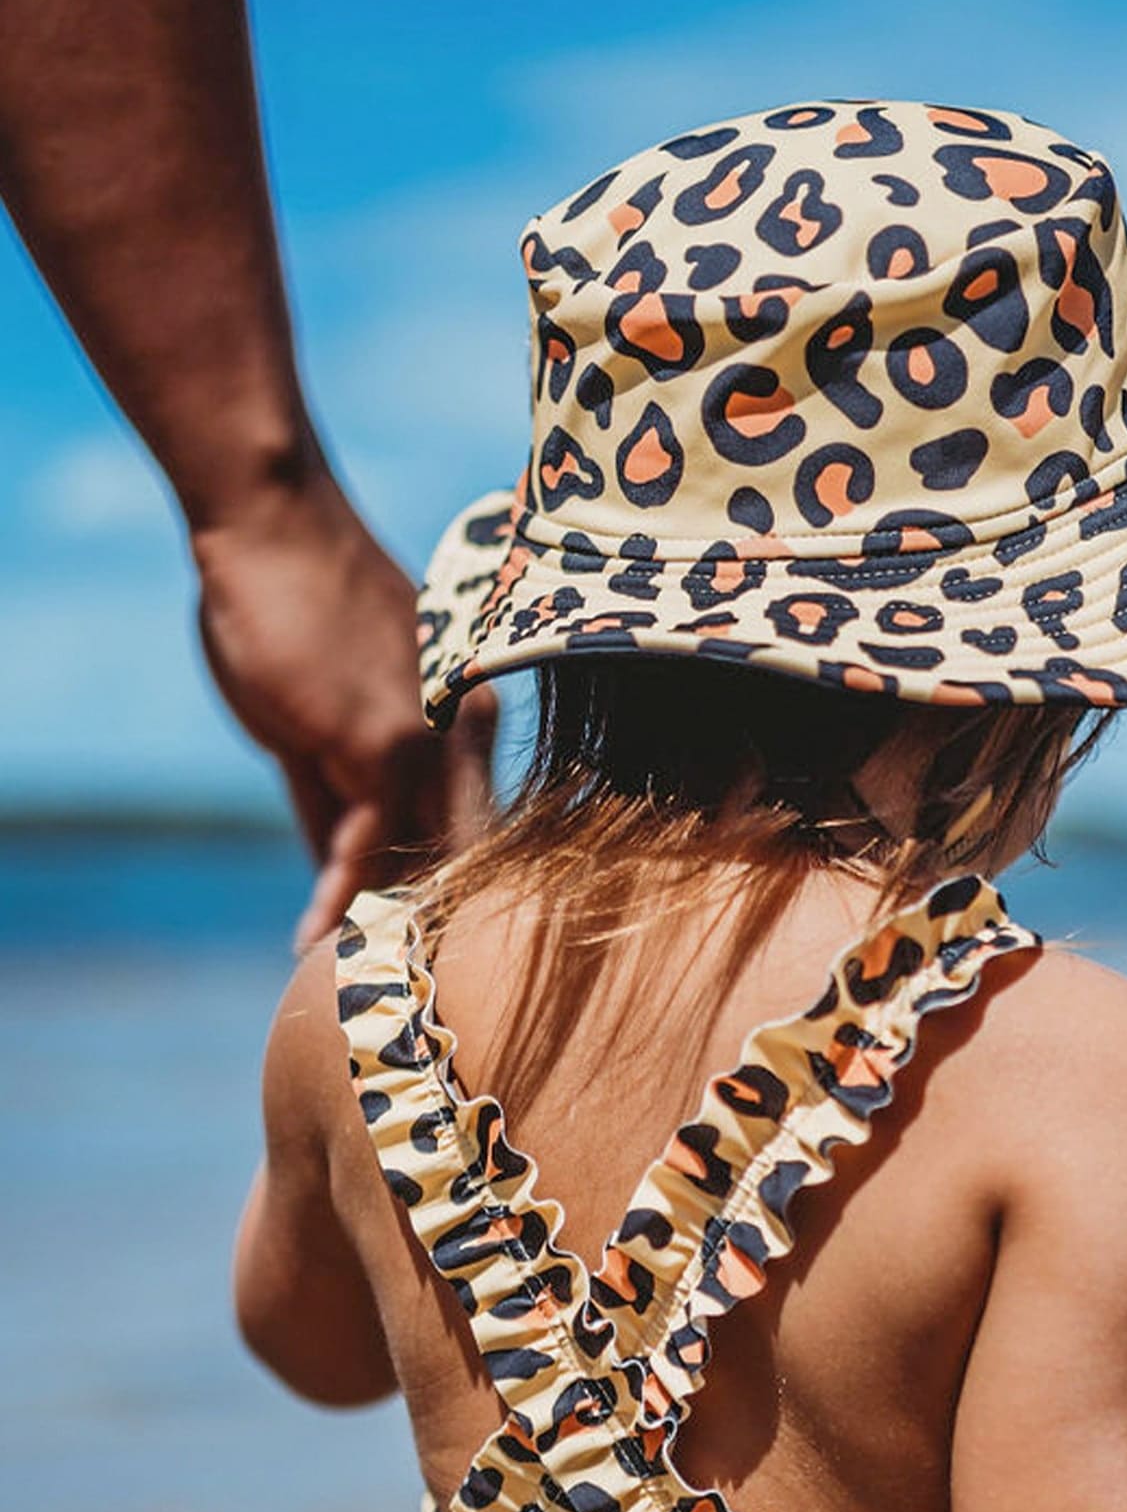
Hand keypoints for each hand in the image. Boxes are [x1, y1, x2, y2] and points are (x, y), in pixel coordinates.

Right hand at [191, 468, 496, 948]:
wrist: (275, 526)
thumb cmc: (297, 603)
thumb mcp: (320, 713)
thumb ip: (337, 792)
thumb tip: (339, 868)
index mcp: (467, 721)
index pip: (465, 825)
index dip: (454, 892)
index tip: (436, 949)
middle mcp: (466, 734)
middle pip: (461, 850)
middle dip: (441, 923)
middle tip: (412, 986)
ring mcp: (432, 740)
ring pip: (422, 857)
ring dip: (389, 926)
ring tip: (361, 984)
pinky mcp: (383, 744)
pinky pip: (366, 844)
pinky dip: (341, 898)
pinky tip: (315, 941)